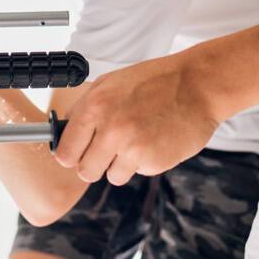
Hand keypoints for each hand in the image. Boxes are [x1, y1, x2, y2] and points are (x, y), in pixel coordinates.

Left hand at [53, 52, 220, 184]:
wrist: (196, 85)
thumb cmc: (152, 81)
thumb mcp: (109, 84)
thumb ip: (84, 108)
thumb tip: (63, 131)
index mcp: (95, 107)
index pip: (65, 153)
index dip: (70, 155)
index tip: (77, 153)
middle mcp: (111, 130)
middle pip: (85, 172)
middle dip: (93, 164)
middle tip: (107, 150)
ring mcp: (133, 149)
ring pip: (112, 177)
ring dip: (120, 165)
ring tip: (135, 141)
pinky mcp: (154, 163)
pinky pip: (138, 172)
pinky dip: (144, 161)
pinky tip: (153, 140)